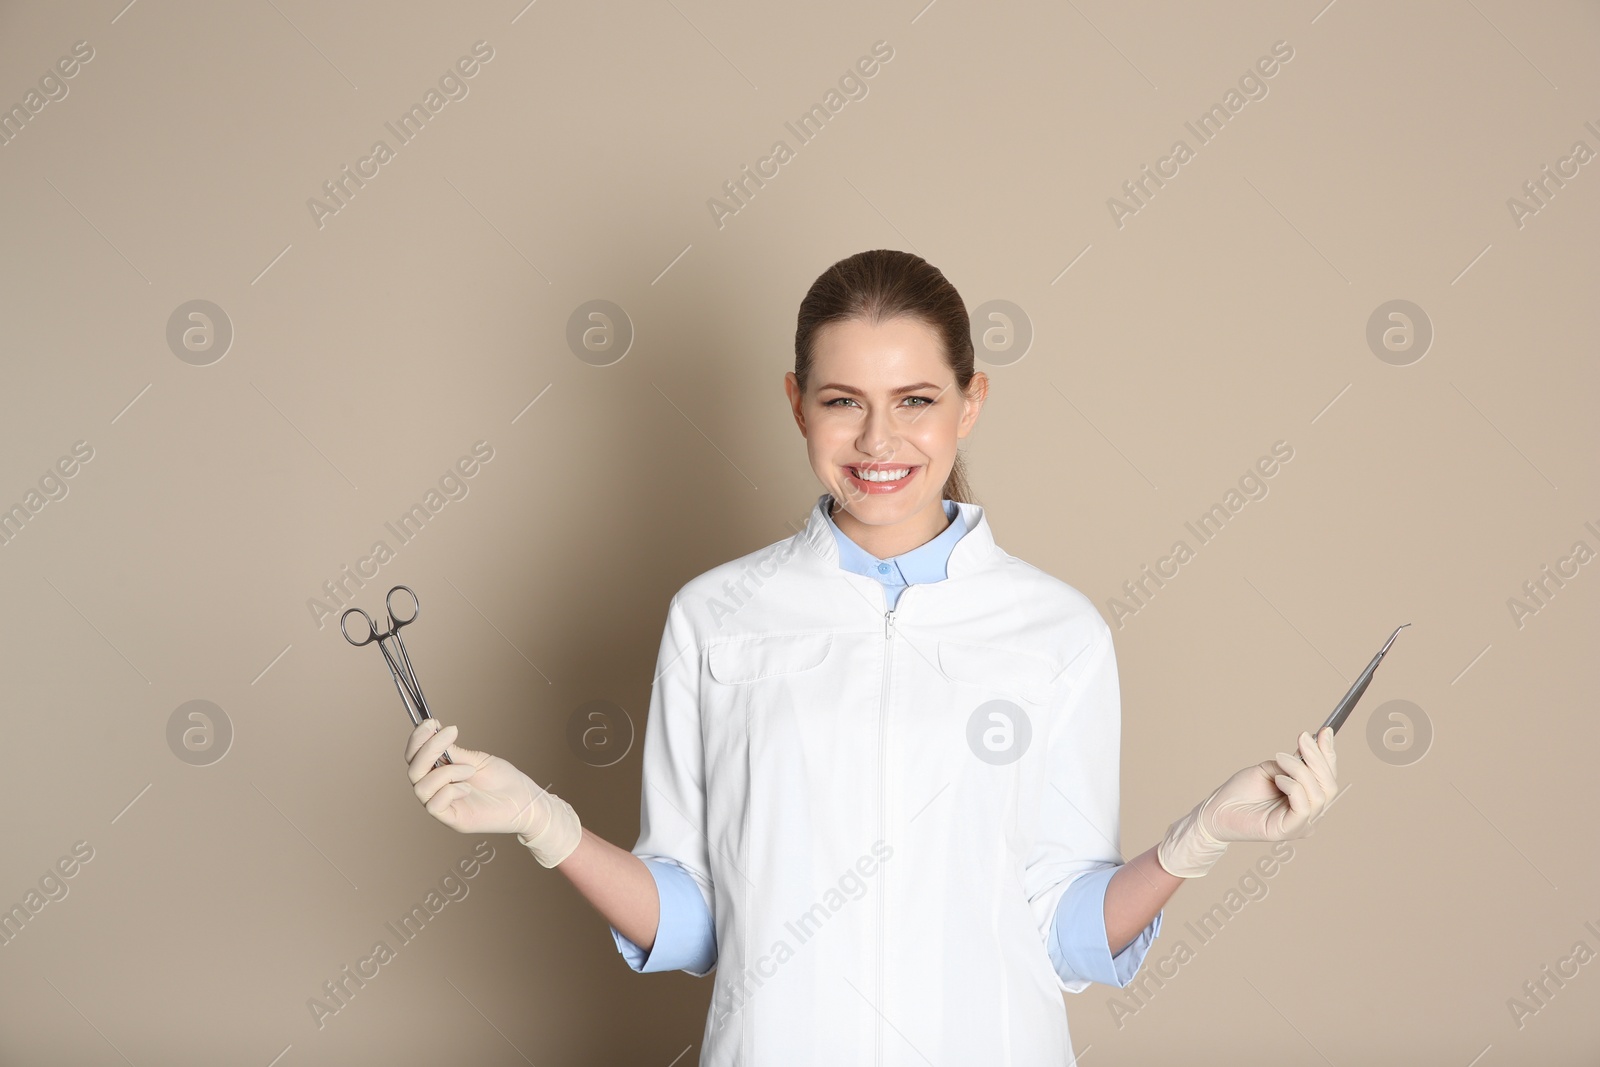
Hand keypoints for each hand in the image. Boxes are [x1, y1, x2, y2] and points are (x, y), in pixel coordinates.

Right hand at [406, 720, 551, 834]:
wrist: (526, 802)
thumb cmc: (504, 781)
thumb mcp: (477, 760)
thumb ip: (453, 752)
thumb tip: (433, 732)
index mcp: (440, 772)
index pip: (415, 757)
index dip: (418, 739)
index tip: (431, 722)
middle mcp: (437, 789)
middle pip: (413, 770)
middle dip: (428, 749)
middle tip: (450, 733)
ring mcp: (443, 805)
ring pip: (421, 787)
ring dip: (446, 772)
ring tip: (470, 768)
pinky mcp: (453, 819)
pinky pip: (434, 806)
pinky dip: (450, 791)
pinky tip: (468, 787)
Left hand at [1202, 727, 1338, 841]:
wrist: (1216, 810)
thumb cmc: (1241, 792)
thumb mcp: (1270, 769)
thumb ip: (1292, 763)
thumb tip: (1310, 746)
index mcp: (1307, 800)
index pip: (1328, 777)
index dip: (1328, 755)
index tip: (1325, 731)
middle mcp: (1309, 814)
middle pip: (1329, 786)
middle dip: (1318, 758)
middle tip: (1302, 738)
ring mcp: (1301, 825)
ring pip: (1319, 795)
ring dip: (1301, 770)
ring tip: (1280, 757)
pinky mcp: (1288, 831)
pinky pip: (1303, 808)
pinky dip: (1294, 787)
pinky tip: (1278, 778)